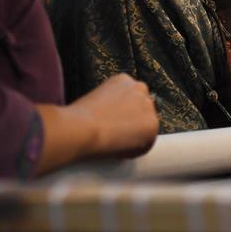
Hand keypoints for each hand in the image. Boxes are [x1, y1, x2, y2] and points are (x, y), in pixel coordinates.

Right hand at [36, 73, 158, 174]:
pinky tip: (118, 151)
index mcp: (123, 80)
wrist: (80, 128)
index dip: (123, 115)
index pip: (132, 100)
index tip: (112, 126)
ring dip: (134, 138)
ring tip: (114, 146)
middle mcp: (139, 88)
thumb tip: (112, 121)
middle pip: (142, 111)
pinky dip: (134, 151)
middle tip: (115, 138)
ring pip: (146, 127)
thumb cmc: (77, 119)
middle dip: (132, 125)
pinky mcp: (153, 125)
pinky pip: (146, 144)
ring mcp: (148, 106)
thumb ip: (109, 106)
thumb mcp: (94, 102)